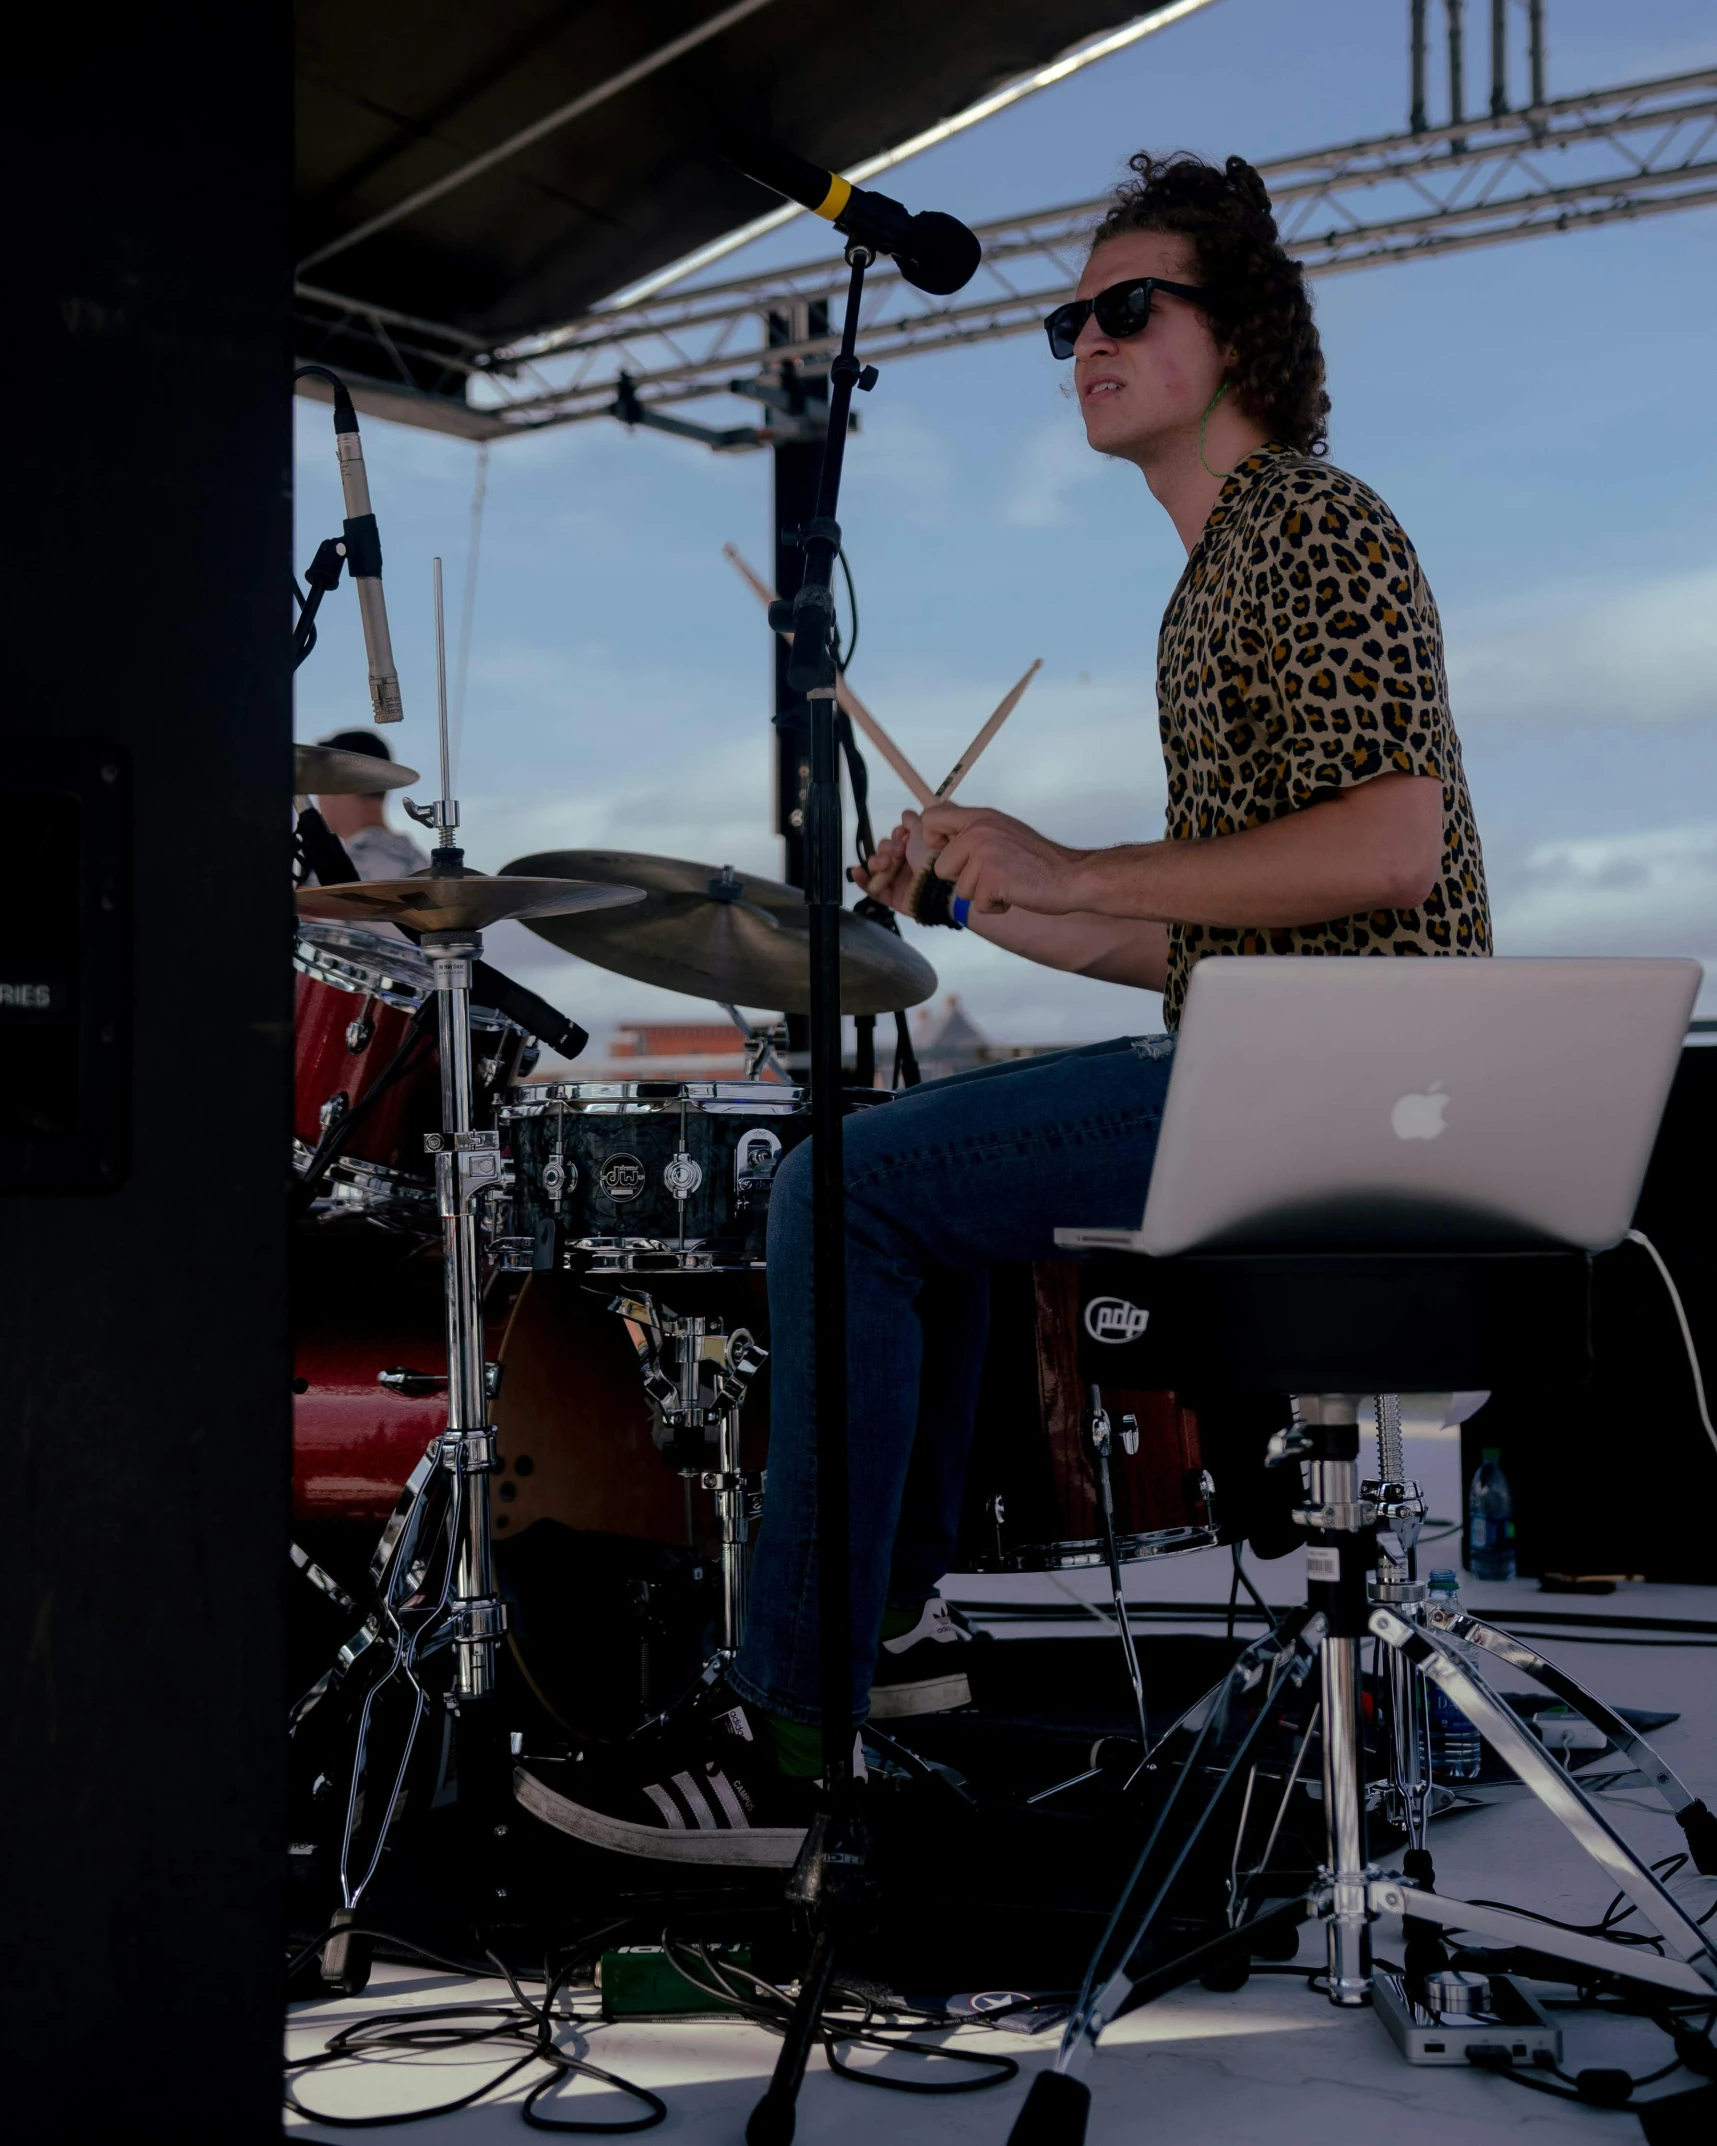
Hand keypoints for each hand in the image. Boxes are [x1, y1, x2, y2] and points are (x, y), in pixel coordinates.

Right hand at [851, 810, 930, 914]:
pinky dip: (862, 880)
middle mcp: (907, 865)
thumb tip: (906, 814)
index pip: (897, 839)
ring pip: (876, 868)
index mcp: (916, 850)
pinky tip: (857, 872)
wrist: (939, 884)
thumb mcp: (924, 831)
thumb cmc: (933, 855)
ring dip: (875, 861)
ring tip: (885, 863)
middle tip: (898, 851)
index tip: (901, 833)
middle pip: (884, 852)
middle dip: (887, 848)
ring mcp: (899, 882)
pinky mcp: (892, 897)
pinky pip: (872, 890)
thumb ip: (913, 821)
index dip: (896, 834)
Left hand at [920, 803, 1086, 915]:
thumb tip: (941, 837)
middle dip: (963, 879)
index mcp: (980, 818)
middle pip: (940, 867)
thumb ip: (974, 833)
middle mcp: (979, 831)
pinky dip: (995, 906)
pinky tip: (1014, 894)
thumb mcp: (1003, 833)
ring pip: (961, 889)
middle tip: (993, 875)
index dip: (932, 840)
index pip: (931, 819)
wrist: (1073, 876)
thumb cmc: (1039, 861)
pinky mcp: (992, 878)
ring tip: (1008, 883)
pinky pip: (978, 904)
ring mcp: (984, 854)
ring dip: (983, 894)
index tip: (949, 851)